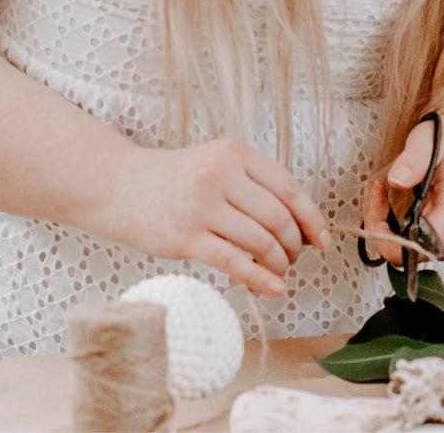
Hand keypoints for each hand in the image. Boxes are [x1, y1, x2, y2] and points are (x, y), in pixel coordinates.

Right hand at [82, 139, 330, 294]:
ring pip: (260, 241)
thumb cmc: (177, 180)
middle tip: (293, 256)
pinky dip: (260, 278)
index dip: (312, 218)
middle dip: (294, 244)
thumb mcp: (217, 165)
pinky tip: (274, 289)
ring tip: (278, 269)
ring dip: (278, 262)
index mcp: (234, 153)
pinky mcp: (186, 237)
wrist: (120, 186)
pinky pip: (234, 262)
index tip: (323, 240)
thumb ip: (256, 187)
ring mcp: (201, 207)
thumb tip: (304, 227)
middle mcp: (219, 176)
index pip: (289, 188)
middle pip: (278, 218)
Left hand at [361, 113, 443, 265]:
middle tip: (375, 193)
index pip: (429, 241)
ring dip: (388, 231)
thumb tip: (396, 181)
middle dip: (382, 229)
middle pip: (414, 252)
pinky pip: (418, 250)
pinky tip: (398, 209)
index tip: (379, 204)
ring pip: (412, 254)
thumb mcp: (432, 136)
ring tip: (383, 197)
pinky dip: (400, 234)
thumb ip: (414, 158)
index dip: (394, 238)